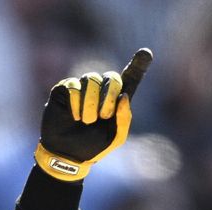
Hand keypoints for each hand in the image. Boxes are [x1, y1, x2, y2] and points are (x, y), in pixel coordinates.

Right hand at [34, 48, 152, 181]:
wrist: (68, 154)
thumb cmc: (94, 146)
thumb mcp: (116, 137)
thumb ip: (124, 119)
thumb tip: (124, 96)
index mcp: (117, 101)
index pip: (130, 79)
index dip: (138, 65)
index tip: (146, 52)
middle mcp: (101, 90)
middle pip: (112, 77)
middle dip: (109, 96)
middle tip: (104, 116)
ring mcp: (82, 87)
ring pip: (91, 79)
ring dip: (91, 104)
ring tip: (87, 121)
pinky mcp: (64, 89)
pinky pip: (73, 86)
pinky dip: (76, 104)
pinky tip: (75, 116)